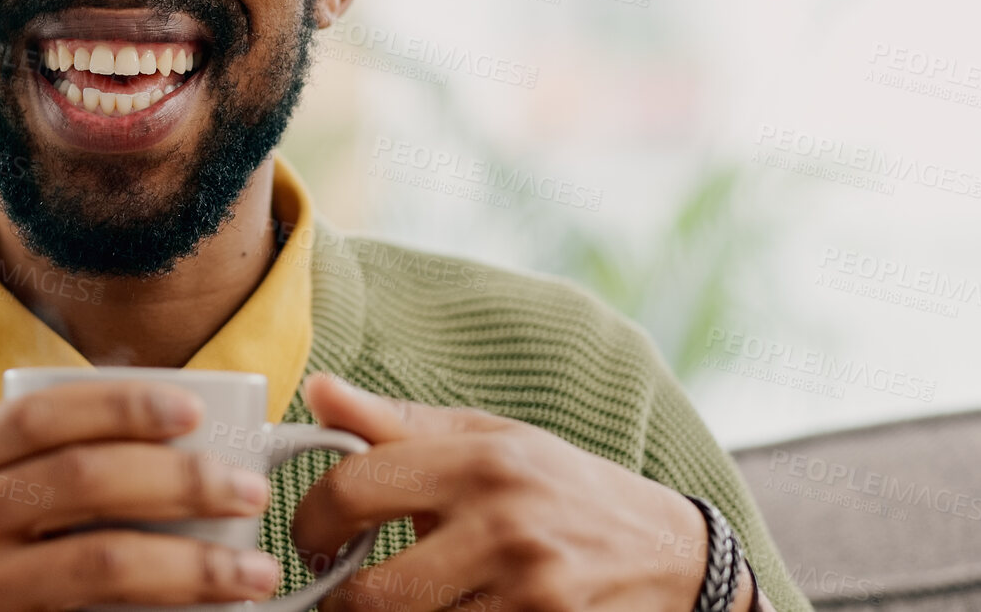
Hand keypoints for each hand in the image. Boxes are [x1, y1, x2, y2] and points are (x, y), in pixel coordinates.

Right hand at [0, 380, 283, 611]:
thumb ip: (27, 471)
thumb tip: (164, 438)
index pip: (41, 413)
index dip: (123, 405)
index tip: (194, 410)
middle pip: (83, 479)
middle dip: (181, 480)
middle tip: (248, 490)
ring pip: (101, 562)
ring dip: (193, 567)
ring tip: (254, 572)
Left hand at [291, 373, 727, 611]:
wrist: (671, 554)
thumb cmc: (561, 487)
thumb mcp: (488, 438)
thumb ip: (395, 423)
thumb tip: (316, 391)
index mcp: (479, 461)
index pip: (351, 490)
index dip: (309, 520)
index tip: (312, 536)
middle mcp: (503, 526)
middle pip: (369, 594)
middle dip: (339, 599)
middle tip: (340, 587)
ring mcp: (527, 593)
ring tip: (399, 598)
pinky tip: (450, 608)